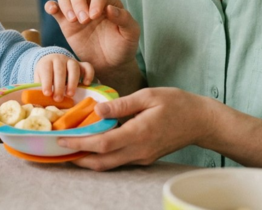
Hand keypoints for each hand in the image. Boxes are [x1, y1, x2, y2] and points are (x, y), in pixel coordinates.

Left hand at [34, 53, 94, 101]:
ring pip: (74, 68)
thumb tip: (39, 101)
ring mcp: (71, 61)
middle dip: (59, 86)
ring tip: (70, 95)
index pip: (46, 70)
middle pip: (60, 70)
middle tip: (58, 99)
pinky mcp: (81, 65)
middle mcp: (59, 59)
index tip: (47, 94)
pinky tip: (86, 84)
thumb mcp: (39, 78)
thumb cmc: (45, 74)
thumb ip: (39, 87)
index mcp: (47, 62)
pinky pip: (87, 67)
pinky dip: (89, 74)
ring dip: (72, 82)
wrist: (52, 62)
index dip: (46, 82)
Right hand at [45, 0, 139, 70]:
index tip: (93, 17)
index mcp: (109, 3)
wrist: (110, 64)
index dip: (95, 3)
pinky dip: (51, 5)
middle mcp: (91, 4)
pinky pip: (55, 8)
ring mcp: (77, 12)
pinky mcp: (66, 23)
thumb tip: (109, 9)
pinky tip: (52, 10)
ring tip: (73, 21)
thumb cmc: (123, 47)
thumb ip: (124, 19)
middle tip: (83, 21)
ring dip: (66, 4)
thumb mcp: (130, 34)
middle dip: (78, 3)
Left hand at [58, 87, 217, 169]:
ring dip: (89, 160)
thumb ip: (121, 105)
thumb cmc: (176, 103)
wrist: (201, 121)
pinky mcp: (145, 157)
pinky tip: (93, 145)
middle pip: (102, 162)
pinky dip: (103, 157)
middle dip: (78, 158)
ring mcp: (142, 157)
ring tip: (71, 149)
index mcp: (138, 133)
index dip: (80, 144)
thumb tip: (98, 110)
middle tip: (59, 150)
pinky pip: (119, 161)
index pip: (103, 143)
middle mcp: (139, 150)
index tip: (61, 140)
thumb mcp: (148, 96)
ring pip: (110, 165)